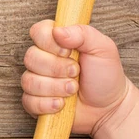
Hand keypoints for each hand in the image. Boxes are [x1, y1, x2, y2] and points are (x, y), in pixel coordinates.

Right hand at [20, 19, 128, 134]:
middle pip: (31, 57)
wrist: (109, 106)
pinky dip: (47, 104)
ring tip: (73, 89)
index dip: (49, 43)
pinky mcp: (34, 101)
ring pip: (29, 81)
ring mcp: (36, 80)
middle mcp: (42, 59)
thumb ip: (83, 33)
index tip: (68, 52)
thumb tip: (57, 31)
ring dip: (55, 87)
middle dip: (56, 69)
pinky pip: (29, 101)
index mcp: (56, 41)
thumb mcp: (103, 48)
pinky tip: (61, 104)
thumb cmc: (105, 75)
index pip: (37, 32)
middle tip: (76, 73)